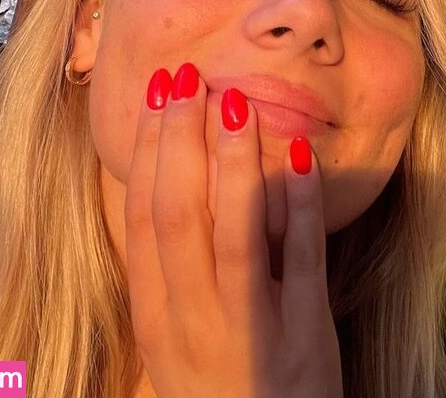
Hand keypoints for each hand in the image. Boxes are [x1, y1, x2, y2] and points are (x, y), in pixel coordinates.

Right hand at [124, 62, 344, 397]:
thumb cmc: (219, 378)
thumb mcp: (177, 327)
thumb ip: (174, 260)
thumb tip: (170, 167)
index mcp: (156, 314)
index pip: (141, 218)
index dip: (147, 150)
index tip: (157, 93)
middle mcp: (191, 322)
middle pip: (176, 215)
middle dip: (179, 139)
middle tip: (187, 77)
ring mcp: (248, 332)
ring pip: (233, 234)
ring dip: (232, 162)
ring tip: (235, 101)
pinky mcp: (304, 339)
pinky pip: (301, 262)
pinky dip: (299, 205)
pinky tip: (300, 155)